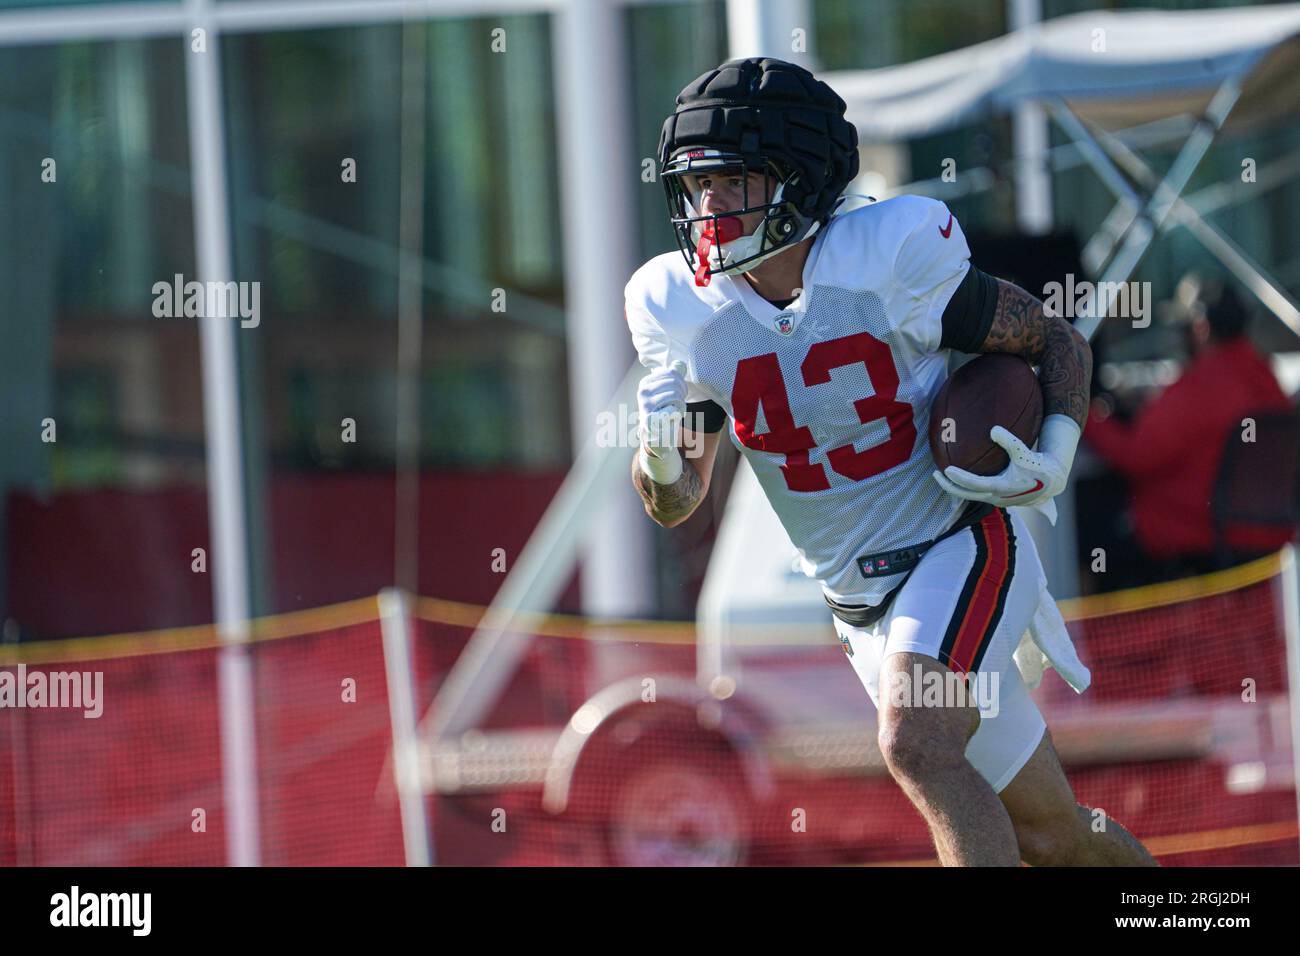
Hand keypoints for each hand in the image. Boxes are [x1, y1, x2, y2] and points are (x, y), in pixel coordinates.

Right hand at [637, 360, 688, 452]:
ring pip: (674, 395)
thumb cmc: (664, 411)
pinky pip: (671, 410)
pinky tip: (670, 418)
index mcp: (646, 382)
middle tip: (679, 403)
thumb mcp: (666, 391)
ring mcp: (644, 405)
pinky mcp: (649, 418)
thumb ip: (673, 377)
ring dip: (680, 404)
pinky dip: (675, 414)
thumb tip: (679, 364)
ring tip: (674, 411)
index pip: (671, 373)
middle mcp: (642, 391)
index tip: (679, 393)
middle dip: (682, 393)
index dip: (681, 383)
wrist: (656, 435)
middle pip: (674, 383)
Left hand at [932, 415, 1081, 524]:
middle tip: (934, 474)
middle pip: (966, 495)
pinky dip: (965, 488)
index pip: (974, 484)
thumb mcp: (1025, 453)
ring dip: (955, 488)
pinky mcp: (997, 499)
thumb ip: (1010, 441)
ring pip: (970, 496)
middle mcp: (996, 497)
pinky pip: (976, 494)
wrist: (1052, 483)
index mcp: (1001, 487)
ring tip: (941, 476)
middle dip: (948, 486)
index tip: (946, 469)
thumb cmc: (1038, 466)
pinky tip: (957, 478)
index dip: (959, 478)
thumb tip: (993, 429)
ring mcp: (996, 500)